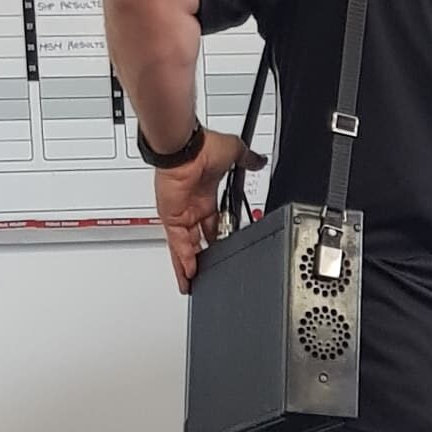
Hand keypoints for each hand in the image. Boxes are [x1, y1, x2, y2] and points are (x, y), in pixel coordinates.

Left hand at [153, 130, 263, 292]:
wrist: (186, 148)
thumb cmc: (203, 147)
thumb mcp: (234, 153)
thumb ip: (248, 160)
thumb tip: (258, 160)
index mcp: (207, 195)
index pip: (215, 224)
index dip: (220, 238)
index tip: (225, 249)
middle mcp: (193, 206)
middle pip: (199, 239)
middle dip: (206, 256)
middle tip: (210, 272)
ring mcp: (181, 213)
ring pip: (186, 247)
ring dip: (191, 265)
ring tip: (195, 284)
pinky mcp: (172, 218)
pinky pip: (178, 244)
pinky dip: (184, 259)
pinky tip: (190, 273)